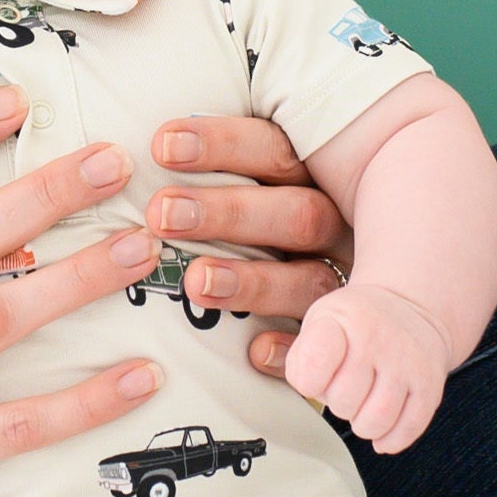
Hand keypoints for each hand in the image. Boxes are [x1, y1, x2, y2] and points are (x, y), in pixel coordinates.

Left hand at [141, 114, 354, 381]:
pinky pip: (329, 349)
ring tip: (195, 282)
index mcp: (318, 179)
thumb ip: (222, 171)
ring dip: (252, 281)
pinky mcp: (346, 341)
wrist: (355, 330)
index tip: (161, 146)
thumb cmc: (262, 235)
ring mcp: (348, 286)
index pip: (278, 151)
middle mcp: (340, 229)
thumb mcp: (258, 187)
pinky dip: (292, 349)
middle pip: (298, 213)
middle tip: (160, 214)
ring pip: (310, 280)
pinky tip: (254, 351)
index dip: (223, 145)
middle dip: (227, 212)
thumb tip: (141, 146)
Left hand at [282, 279, 451, 452]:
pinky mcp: (431, 387)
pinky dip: (389, 437)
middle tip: (346, 384)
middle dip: (338, 402)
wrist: (410, 308)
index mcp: (343, 320)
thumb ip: (294, 353)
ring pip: (373, 423)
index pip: (310, 373)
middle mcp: (379, 340)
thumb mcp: (319, 322)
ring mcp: (408, 364)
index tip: (316, 374)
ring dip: (362, 422)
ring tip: (364, 402)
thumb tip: (270, 363)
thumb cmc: (356, 323)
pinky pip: (405, 431)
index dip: (309, 382)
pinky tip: (383, 422)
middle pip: (342, 404)